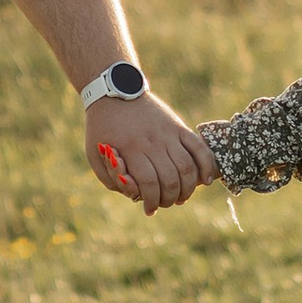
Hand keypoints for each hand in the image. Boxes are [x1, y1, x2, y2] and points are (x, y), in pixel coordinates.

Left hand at [86, 92, 218, 212]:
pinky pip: (199, 148)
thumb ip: (111, 177)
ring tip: (180, 197)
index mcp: (130, 148)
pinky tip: (206, 181)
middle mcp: (152, 141)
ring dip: (187, 189)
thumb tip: (133, 193)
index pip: (149, 183)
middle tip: (164, 203)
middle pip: (170, 179)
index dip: (152, 201)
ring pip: (187, 167)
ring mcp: (168, 133)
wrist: (114, 92)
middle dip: (169, 199)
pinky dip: (207, 166)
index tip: (149, 210)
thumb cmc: (102, 127)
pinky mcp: (178, 127)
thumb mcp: (94, 154)